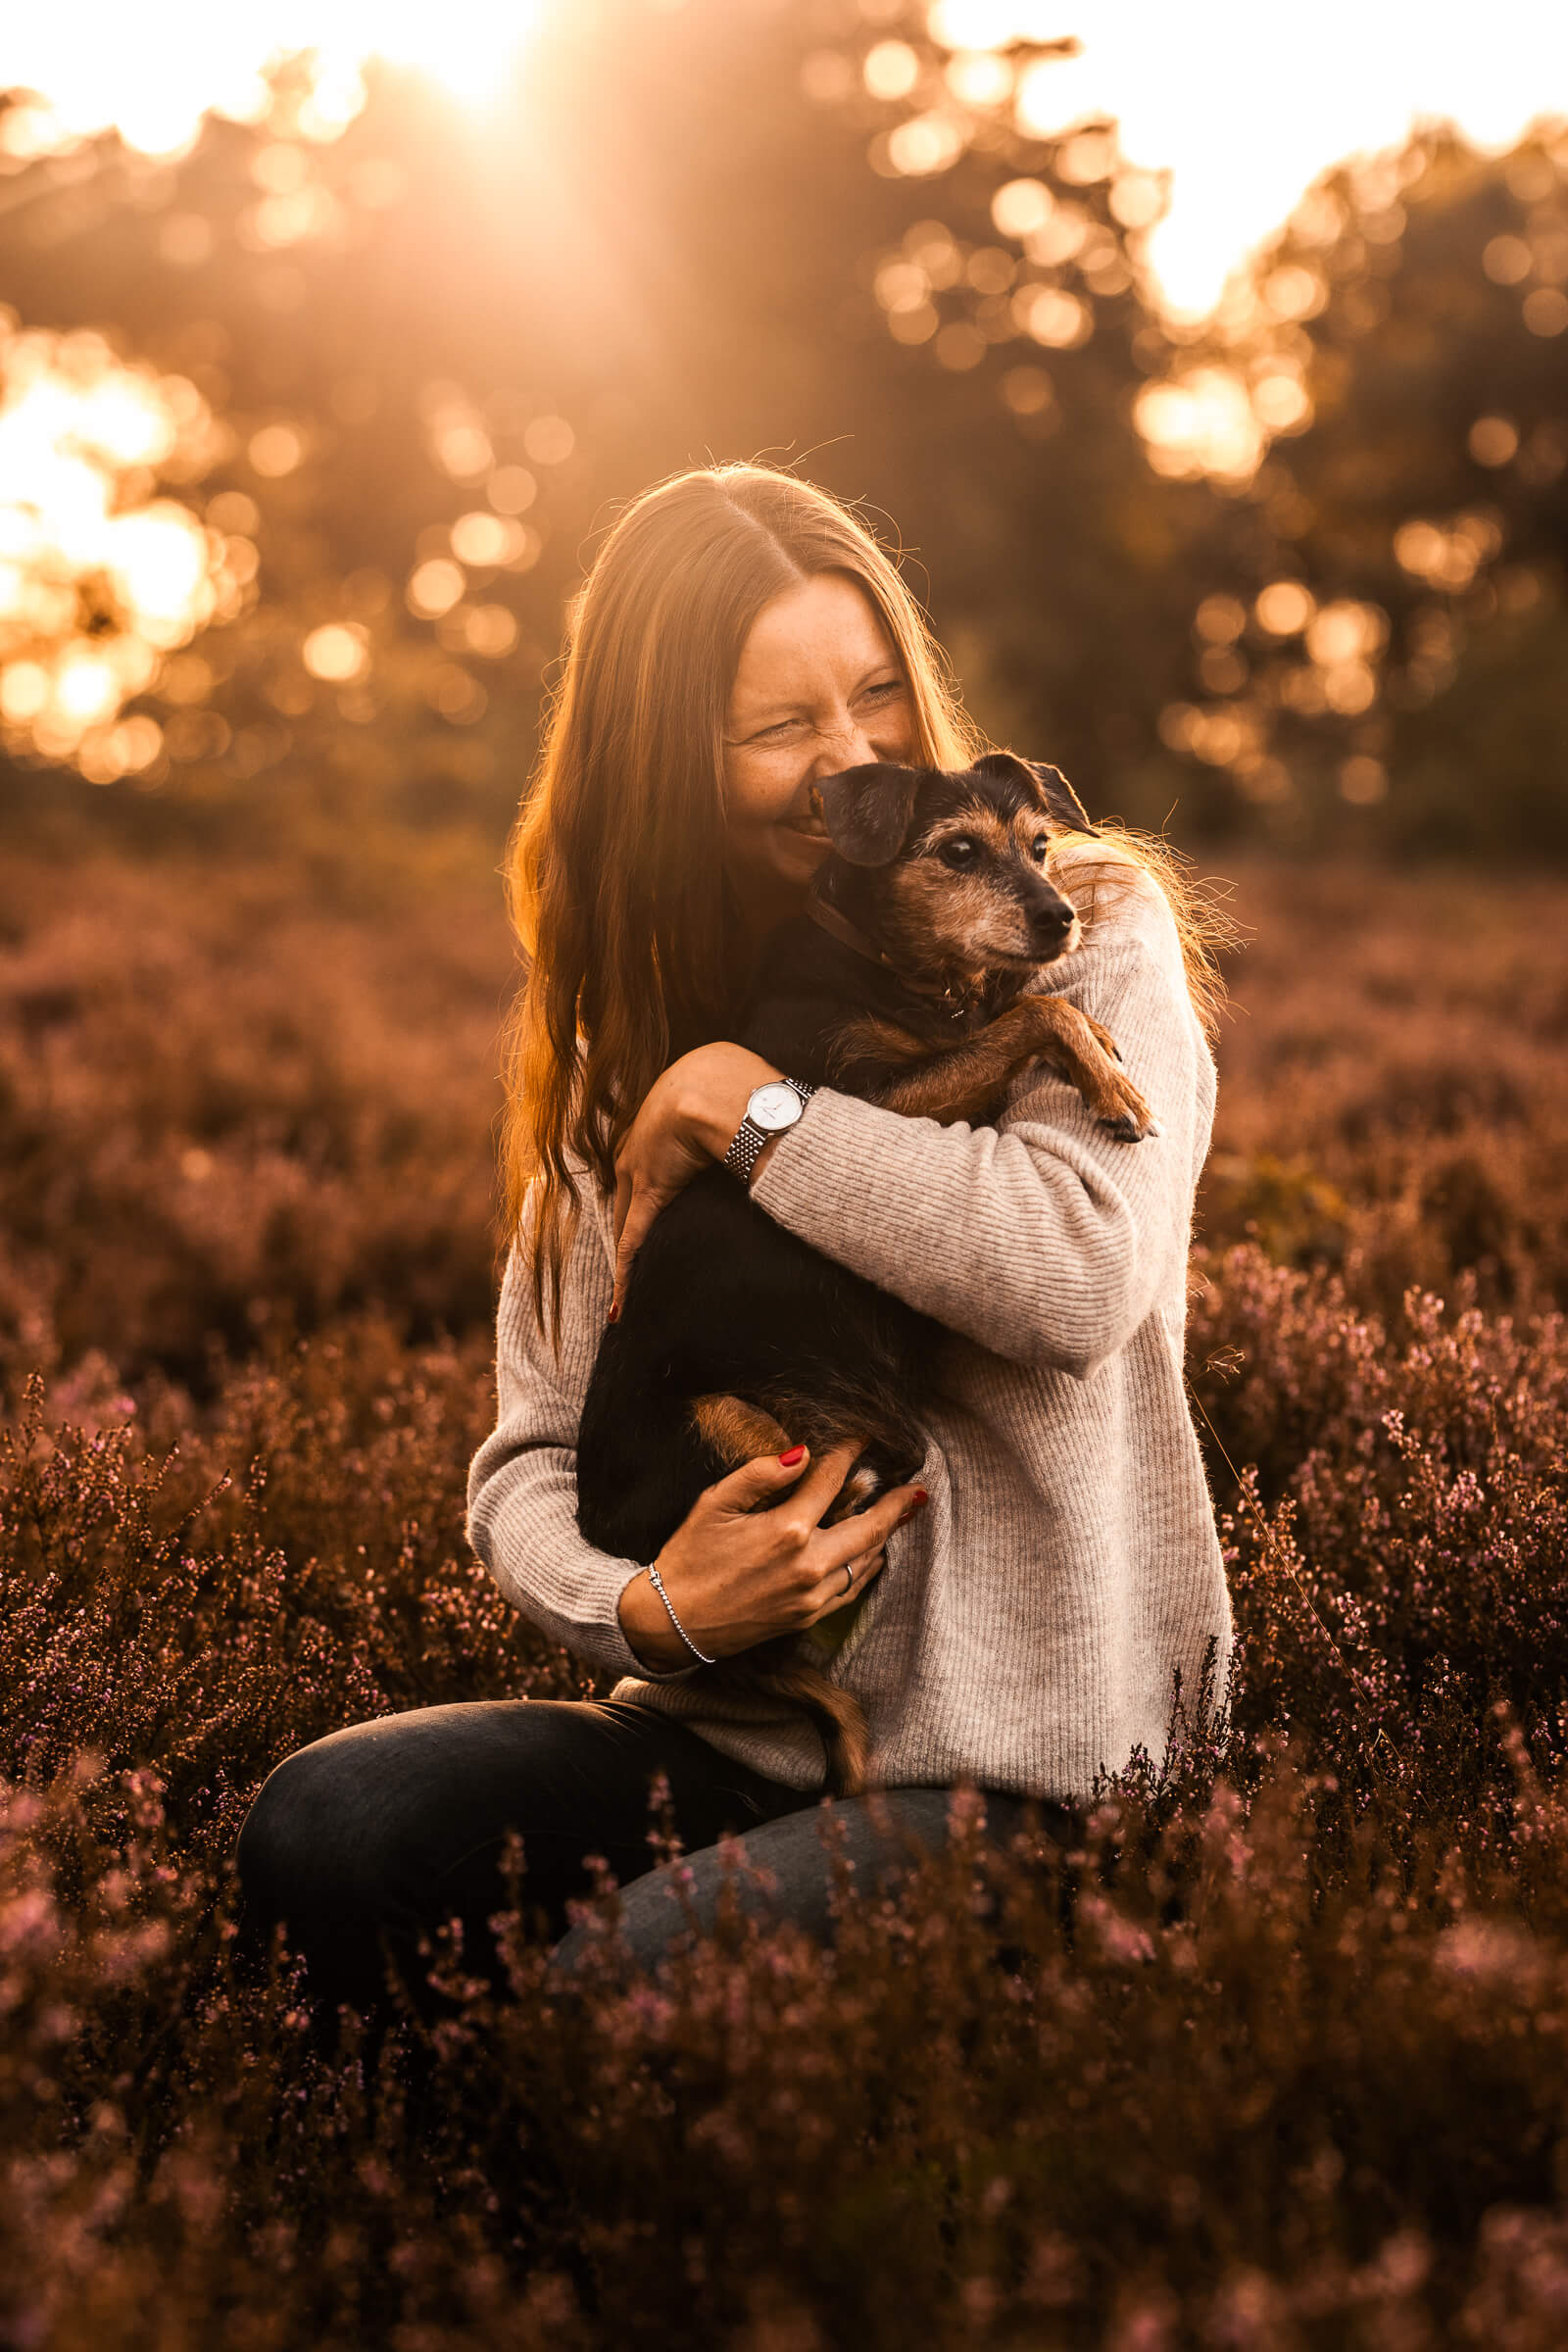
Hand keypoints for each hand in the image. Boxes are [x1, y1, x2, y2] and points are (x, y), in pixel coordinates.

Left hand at [611, 1041, 785, 1313]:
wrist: (718, 1086)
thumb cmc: (734, 1080)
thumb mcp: (733, 1090)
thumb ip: (749, 1108)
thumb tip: (782, 1113)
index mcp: (661, 1118)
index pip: (649, 1160)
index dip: (648, 1184)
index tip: (650, 1199)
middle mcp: (641, 1146)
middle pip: (626, 1194)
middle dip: (625, 1222)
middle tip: (625, 1253)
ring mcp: (641, 1170)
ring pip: (626, 1220)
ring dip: (625, 1251)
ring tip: (623, 1283)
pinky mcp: (651, 1193)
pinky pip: (633, 1239)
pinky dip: (626, 1272)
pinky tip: (621, 1300)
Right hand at [617, 1439, 927, 1669]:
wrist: (673, 1623)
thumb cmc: (689, 1558)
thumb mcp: (715, 1504)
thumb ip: (761, 1474)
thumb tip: (802, 1454)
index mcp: (787, 1529)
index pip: (832, 1479)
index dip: (850, 1452)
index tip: (864, 1435)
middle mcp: (809, 1564)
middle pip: (870, 1527)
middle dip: (895, 1504)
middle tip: (916, 1488)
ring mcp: (812, 1594)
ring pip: (866, 1558)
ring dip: (886, 1534)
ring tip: (902, 1515)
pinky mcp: (808, 1616)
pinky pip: (852, 1587)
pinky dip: (868, 1566)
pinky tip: (875, 1553)